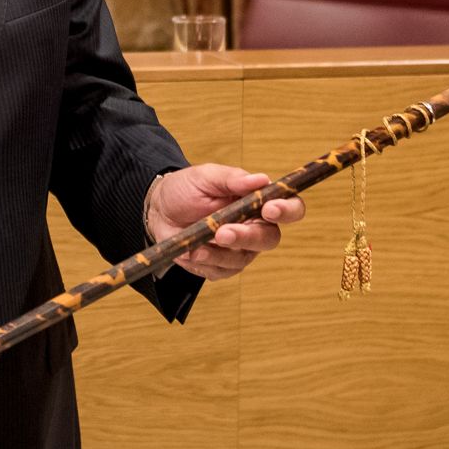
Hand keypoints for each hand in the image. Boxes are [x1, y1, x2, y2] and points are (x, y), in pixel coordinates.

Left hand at [144, 163, 304, 280]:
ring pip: (242, 259)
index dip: (287, 210)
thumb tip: (261, 179)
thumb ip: (232, 178)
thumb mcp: (205, 177)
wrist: (159, 211)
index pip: (289, 207)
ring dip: (219, 254)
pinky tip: (190, 252)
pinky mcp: (222, 267)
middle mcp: (256, 227)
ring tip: (196, 246)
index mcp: (259, 202)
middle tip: (223, 233)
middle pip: (269, 238)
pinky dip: (204, 262)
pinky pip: (221, 271)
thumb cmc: (186, 189)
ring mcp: (240, 250)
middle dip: (246, 237)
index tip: (269, 209)